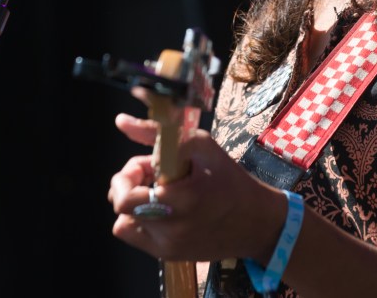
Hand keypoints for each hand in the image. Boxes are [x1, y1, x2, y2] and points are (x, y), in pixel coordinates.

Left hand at [106, 128, 286, 264]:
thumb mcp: (201, 146)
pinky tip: (160, 209)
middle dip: (128, 185)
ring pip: (123, 222)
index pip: (126, 194)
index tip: (148, 164)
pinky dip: (139, 220)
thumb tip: (121, 121)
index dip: (130, 173)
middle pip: (121, 206)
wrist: (256, 222)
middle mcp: (172, 228)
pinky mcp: (168, 256)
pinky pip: (134, 238)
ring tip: (159, 193)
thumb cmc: (229, 179)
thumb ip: (156, 133)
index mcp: (182, 199)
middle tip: (151, 176)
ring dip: (134, 203)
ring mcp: (168, 246)